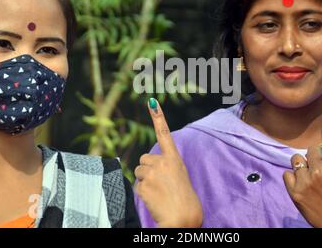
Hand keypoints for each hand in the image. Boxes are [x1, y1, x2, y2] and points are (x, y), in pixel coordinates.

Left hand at [134, 98, 202, 227]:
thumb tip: (147, 163)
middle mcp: (162, 162)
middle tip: (160, 183)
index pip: (164, 134)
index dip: (158, 117)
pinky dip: (143, 193)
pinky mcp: (143, 185)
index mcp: (174, 159)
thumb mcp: (180, 176)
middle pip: (144, 159)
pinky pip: (137, 186)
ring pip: (138, 172)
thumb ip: (166, 166)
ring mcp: (152, 173)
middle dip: (147, 169)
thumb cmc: (184, 200)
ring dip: (145, 181)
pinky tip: (154, 199)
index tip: (152, 102)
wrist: (183, 218)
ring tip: (159, 192)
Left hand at [282, 94, 321, 227]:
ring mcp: (304, 180)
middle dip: (313, 159)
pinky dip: (293, 180)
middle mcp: (318, 170)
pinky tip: (303, 190)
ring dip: (302, 167)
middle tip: (321, 175)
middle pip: (308, 150)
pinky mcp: (293, 191)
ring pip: (295, 160)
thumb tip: (315, 152)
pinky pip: (287, 174)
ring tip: (311, 183)